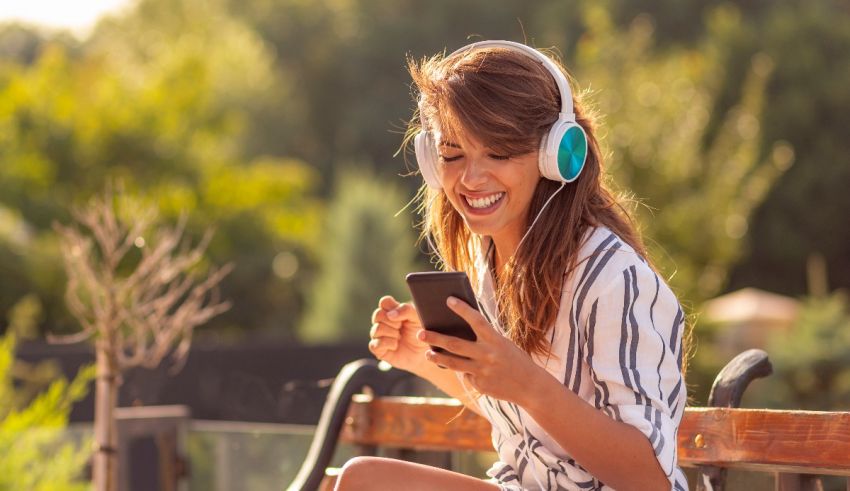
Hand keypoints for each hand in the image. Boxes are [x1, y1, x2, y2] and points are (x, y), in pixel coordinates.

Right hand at [368, 295, 429, 374]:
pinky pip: (375, 344)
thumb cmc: (421, 334)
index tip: (402, 316)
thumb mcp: (418, 318)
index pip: (384, 302)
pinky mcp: (378, 349)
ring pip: (376, 329)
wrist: (424, 353)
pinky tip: (395, 345)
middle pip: (377, 314)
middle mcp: (383, 322)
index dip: (391, 307)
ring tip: (400, 337)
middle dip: (392, 321)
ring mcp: (379, 335)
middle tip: (401, 327)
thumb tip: (390, 315)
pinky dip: (388, 344)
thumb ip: (406, 310)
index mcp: (393, 311)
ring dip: (391, 333)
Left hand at [417, 296, 545, 404]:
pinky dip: (463, 371)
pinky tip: (465, 369)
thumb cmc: (514, 359)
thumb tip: (458, 332)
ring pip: (453, 363)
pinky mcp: (480, 385)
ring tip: (428, 353)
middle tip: (420, 332)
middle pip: (456, 344)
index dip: (462, 309)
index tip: (448, 299)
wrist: (530, 386)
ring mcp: (482, 371)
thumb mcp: (502, 344)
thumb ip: (483, 339)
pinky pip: (466, 376)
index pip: (476, 320)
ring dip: (437, 357)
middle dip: (436, 338)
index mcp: (496, 340)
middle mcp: (488, 355)